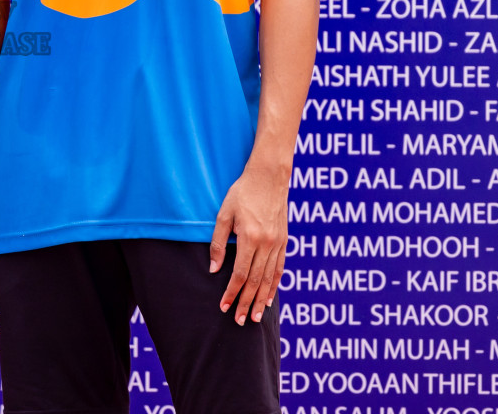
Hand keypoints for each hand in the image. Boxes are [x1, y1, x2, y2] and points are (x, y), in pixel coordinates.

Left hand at [210, 163, 288, 325]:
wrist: (269, 177)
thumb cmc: (242, 193)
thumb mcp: (224, 214)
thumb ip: (218, 243)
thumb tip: (213, 269)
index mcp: (250, 238)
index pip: (240, 274)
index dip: (231, 292)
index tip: (223, 307)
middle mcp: (267, 244)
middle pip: (256, 281)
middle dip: (246, 302)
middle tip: (239, 321)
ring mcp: (278, 243)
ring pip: (269, 278)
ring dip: (261, 299)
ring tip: (254, 316)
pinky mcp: (284, 241)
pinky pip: (279, 268)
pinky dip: (274, 285)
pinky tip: (269, 297)